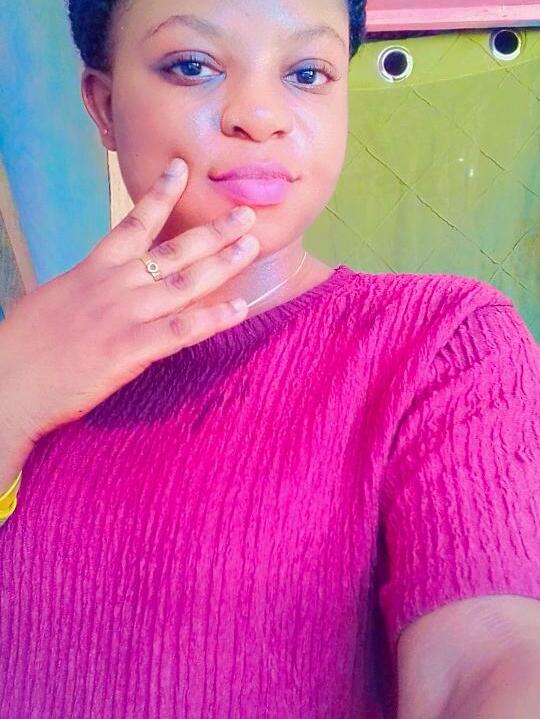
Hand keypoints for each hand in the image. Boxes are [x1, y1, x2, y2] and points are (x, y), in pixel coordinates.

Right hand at [0, 158, 259, 443]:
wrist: (8, 381)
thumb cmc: (23, 343)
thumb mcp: (56, 298)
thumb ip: (87, 285)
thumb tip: (103, 279)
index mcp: (93, 269)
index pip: (133, 223)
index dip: (160, 194)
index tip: (182, 169)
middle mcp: (114, 284)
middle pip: (173, 250)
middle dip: (212, 230)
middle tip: (245, 214)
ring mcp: (124, 315)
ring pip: (184, 283)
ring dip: (221, 263)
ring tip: (251, 247)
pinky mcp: (129, 349)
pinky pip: (181, 331)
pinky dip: (212, 319)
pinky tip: (238, 308)